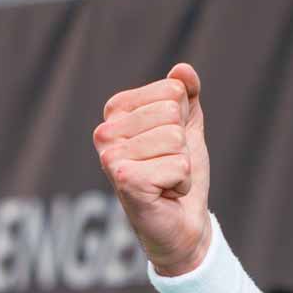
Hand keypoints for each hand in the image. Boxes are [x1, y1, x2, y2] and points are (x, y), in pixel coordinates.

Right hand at [93, 63, 211, 275]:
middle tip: (167, 165)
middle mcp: (105, 132)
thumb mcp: (187, 127)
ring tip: (165, 180)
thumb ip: (186, 95)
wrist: (182, 222)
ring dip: (182, 165)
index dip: (183, 120)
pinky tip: (165, 194)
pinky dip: (182, 183)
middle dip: (183, 144)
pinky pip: (178, 165)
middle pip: (172, 113)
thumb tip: (183, 70)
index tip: (169, 145)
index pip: (171, 90)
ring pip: (176, 140)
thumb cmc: (178, 172)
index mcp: (116, 112)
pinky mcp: (126, 181)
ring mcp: (111, 157)